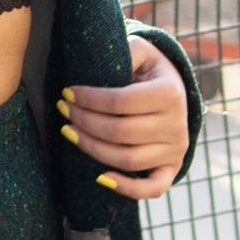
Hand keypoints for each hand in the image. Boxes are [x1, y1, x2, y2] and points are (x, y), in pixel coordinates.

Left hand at [56, 36, 188, 200]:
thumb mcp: (141, 52)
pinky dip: (127, 188)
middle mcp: (176, 125)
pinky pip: (153, 188)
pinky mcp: (171, 169)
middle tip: (63, 111)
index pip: (119, 101)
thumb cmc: (148, 71)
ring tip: (69, 132)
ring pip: (127, 160)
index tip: (66, 93)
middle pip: (119, 132)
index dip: (88, 99)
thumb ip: (126, 51)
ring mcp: (175, 150)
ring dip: (92, 148)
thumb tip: (99, 63)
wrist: (175, 92)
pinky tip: (100, 177)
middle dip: (83, 121)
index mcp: (169, 93)